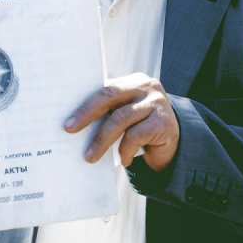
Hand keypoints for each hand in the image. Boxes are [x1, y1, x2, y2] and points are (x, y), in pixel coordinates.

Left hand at [64, 73, 178, 171]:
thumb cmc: (142, 128)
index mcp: (133, 81)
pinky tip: (123, 160)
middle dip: (87, 114)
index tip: (67, 120)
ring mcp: (156, 103)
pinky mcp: (163, 122)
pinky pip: (134, 136)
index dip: (85, 104)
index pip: (105, 88)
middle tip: (70, 129)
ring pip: (120, 119)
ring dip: (102, 140)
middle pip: (110, 97)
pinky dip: (124, 150)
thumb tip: (76, 122)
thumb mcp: (126, 115)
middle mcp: (146, 87)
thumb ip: (109, 111)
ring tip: (90, 156)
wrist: (174, 145)